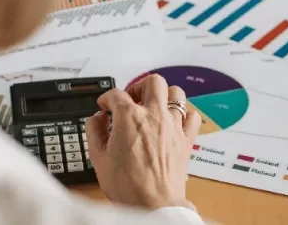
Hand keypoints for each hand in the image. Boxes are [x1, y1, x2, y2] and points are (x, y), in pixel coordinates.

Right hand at [85, 75, 200, 209]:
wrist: (153, 204)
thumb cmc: (127, 186)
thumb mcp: (98, 157)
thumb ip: (95, 131)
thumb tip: (97, 118)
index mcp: (130, 118)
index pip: (116, 94)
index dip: (106, 98)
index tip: (105, 106)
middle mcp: (155, 116)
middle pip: (152, 82)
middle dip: (139, 86)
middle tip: (131, 99)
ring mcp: (174, 126)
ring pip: (177, 93)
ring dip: (164, 96)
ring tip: (153, 107)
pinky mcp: (187, 139)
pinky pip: (192, 116)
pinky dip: (184, 115)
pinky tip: (174, 123)